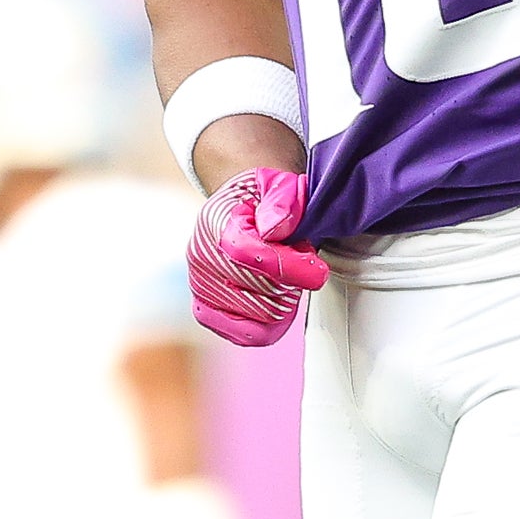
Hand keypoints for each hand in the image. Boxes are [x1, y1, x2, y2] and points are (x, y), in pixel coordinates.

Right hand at [188, 167, 328, 345]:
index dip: (291, 268)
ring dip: (285, 299)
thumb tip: (274, 230)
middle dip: (293, 281)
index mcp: (217, 222)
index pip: (250, 255)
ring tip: (285, 274)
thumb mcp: (279, 183)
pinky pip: (248, 335)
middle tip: (299, 259)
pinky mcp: (207, 311)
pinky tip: (275, 297)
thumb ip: (283, 200)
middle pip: (262, 294)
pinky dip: (271, 322)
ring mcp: (202, 288)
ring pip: (262, 318)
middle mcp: (202, 258)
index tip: (318, 272)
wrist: (240, 206)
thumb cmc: (262, 198)